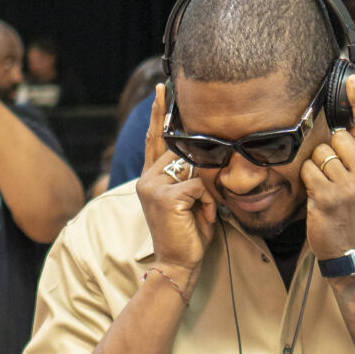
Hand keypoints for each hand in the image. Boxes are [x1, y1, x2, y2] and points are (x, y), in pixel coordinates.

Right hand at [134, 85, 214, 278]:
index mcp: (149, 178)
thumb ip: (189, 176)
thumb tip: (203, 154)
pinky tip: (200, 218)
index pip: (155, 139)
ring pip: (195, 170)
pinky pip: (201, 185)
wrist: (178, 264)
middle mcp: (146, 178)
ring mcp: (152, 185)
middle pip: (184, 154)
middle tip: (199, 208)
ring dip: (206, 193)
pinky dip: (208, 202)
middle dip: (202, 178)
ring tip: (199, 215)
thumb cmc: (188, 234)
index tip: (161, 90)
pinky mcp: (165, 195)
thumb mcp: (190, 200)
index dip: (158, 114)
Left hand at [304, 75, 354, 262]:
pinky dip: (307, 181)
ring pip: (320, 154)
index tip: (352, 80)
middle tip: (334, 175)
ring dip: (316, 168)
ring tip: (327, 188)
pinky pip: (308, 171)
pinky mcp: (329, 197)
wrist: (351, 250)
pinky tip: (317, 196)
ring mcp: (350, 186)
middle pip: (338, 138)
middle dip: (329, 151)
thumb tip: (345, 125)